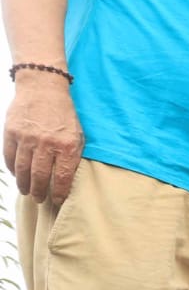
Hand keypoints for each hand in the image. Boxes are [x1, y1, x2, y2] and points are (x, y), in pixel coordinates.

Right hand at [3, 75, 85, 204]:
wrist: (43, 88)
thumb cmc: (64, 114)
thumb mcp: (78, 134)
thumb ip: (73, 155)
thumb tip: (67, 179)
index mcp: (67, 145)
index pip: (61, 177)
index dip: (58, 192)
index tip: (56, 201)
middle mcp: (47, 143)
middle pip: (40, 176)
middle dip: (39, 191)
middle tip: (39, 199)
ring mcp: (27, 137)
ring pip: (23, 169)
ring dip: (24, 183)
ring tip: (26, 191)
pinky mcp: (11, 131)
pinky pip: (10, 156)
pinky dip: (12, 168)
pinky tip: (16, 174)